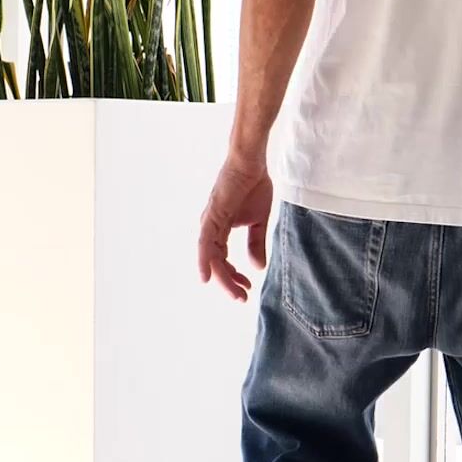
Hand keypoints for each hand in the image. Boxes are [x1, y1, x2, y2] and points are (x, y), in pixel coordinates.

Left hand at [197, 156, 273, 300]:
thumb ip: (256, 243)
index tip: (247, 288)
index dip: (233, 276)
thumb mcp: (258, 221)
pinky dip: (203, 261)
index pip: (222, 260)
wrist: (251, 163)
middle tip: (242, 298)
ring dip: (222, 278)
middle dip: (229, 283)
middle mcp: (211, 229)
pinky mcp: (212, 216)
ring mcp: (210, 223)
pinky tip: (207, 278)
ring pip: (211, 258)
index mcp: (220, 230)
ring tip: (236, 293)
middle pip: (216, 263)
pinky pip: (205, 244)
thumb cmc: (253, 186)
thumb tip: (257, 267)